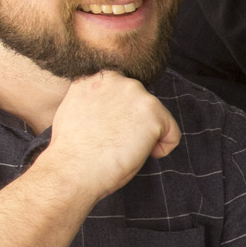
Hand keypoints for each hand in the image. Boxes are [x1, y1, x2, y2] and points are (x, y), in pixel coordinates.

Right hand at [39, 71, 179, 202]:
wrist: (72, 169)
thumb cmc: (72, 151)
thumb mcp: (77, 110)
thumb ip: (96, 100)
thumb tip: (112, 107)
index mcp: (95, 77)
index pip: (123, 94)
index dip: (119, 118)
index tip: (106, 133)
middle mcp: (118, 78)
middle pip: (141, 105)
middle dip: (133, 125)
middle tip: (112, 143)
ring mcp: (137, 93)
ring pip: (156, 118)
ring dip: (145, 136)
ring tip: (121, 149)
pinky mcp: (153, 112)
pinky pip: (172, 134)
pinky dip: (162, 149)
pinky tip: (138, 154)